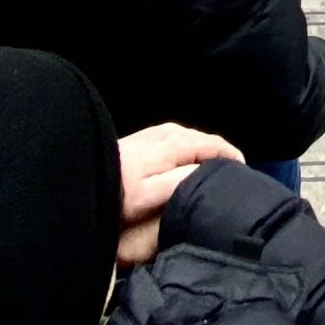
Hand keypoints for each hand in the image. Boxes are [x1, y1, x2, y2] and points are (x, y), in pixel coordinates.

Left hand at [115, 122, 243, 265]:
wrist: (81, 178)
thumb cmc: (119, 192)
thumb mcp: (151, 193)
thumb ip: (183, 180)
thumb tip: (210, 171)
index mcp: (177, 142)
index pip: (218, 146)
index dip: (234, 162)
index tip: (243, 182)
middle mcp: (170, 131)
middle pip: (207, 143)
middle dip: (222, 159)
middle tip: (230, 183)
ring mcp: (158, 133)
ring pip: (193, 142)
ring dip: (206, 157)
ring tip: (213, 179)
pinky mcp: (147, 139)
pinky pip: (180, 144)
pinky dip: (191, 155)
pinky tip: (187, 170)